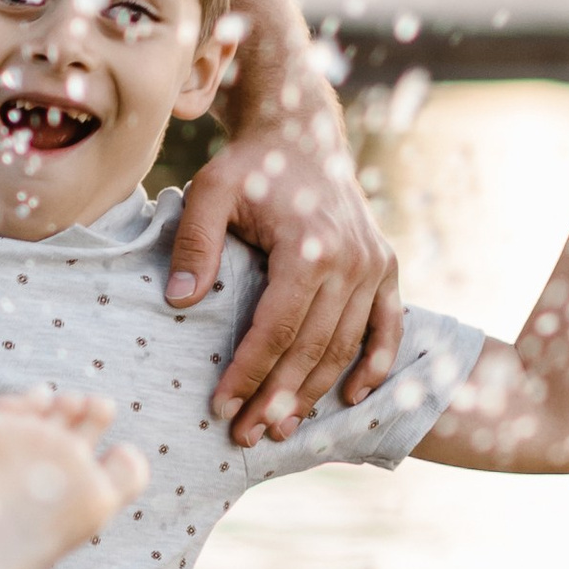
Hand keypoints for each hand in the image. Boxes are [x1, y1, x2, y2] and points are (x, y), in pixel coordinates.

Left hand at [169, 79, 400, 445]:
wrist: (303, 134)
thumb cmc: (251, 167)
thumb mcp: (209, 191)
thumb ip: (194, 244)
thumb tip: (180, 300)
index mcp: (311, 247)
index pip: (277, 328)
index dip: (250, 372)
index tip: (222, 406)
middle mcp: (351, 262)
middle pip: (313, 348)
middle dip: (277, 396)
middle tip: (246, 434)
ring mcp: (374, 266)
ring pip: (346, 347)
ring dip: (316, 392)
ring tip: (281, 427)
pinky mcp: (386, 267)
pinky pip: (388, 327)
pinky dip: (374, 364)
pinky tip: (352, 399)